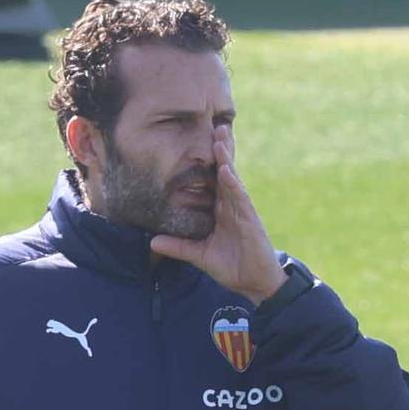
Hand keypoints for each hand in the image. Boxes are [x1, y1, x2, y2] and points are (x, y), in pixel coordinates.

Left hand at [149, 127, 283, 303]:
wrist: (256, 284)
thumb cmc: (232, 267)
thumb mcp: (199, 256)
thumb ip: (178, 247)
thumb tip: (152, 241)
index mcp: (221, 210)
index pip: (212, 181)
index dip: (206, 162)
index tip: (196, 141)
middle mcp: (231, 205)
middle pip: (224, 171)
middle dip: (219, 150)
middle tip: (212, 125)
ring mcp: (241, 210)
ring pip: (233, 177)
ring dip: (226, 158)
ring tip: (219, 136)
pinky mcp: (249, 219)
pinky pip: (240, 196)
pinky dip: (233, 182)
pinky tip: (226, 169)